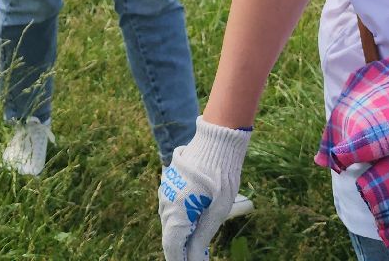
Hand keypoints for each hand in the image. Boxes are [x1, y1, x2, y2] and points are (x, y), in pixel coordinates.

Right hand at [158, 118, 249, 260]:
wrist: (216, 140)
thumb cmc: (222, 175)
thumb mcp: (218, 210)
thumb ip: (203, 236)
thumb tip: (195, 259)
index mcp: (177, 212)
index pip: (173, 247)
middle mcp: (166, 204)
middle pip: (170, 236)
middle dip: (182, 250)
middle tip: (198, 257)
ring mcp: (166, 193)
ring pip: (170, 222)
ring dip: (182, 234)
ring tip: (197, 244)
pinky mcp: (169, 184)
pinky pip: (172, 208)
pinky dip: (181, 218)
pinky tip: (195, 220)